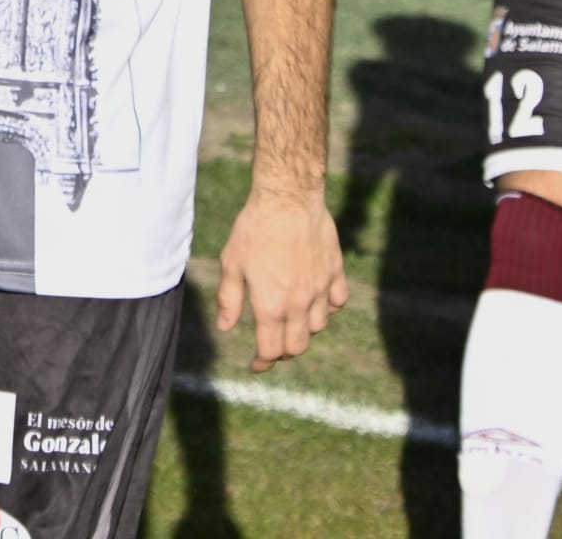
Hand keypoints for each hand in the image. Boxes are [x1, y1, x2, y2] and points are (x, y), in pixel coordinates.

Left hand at [215, 189, 348, 372]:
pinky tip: (317, 300)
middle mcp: (299, 303)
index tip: (257, 364)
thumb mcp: (232, 262)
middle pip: (297, 345)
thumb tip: (225, 327)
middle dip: (283, 351)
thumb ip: (229, 299)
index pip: (271, 350)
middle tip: (273, 343)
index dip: (262, 363)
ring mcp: (320, 288)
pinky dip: (328, 308)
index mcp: (271, 306)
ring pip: (319, 326)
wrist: (288, 197)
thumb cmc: (255, 228)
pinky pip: (337, 302)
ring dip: (305, 330)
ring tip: (292, 320)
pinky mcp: (335, 271)